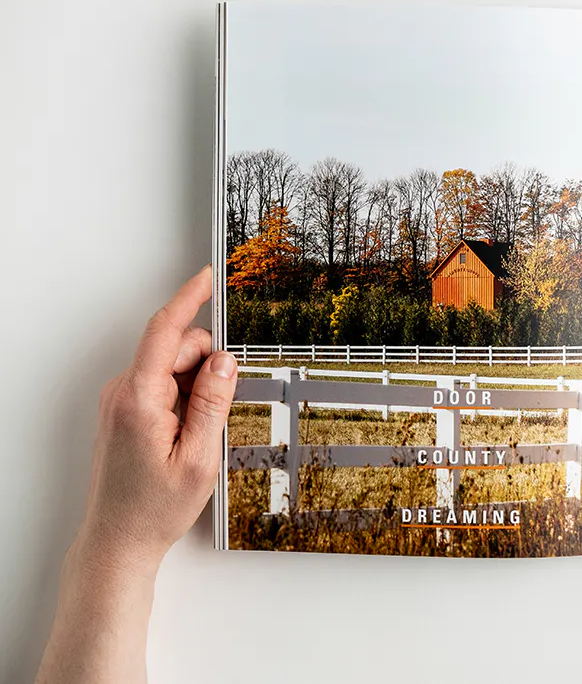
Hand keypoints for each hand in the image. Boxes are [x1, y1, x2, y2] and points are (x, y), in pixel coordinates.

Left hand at [76, 265, 237, 577]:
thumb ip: (213, 402)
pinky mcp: (124, 411)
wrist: (118, 541)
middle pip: (175, 348)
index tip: (208, 277)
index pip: (165, 332)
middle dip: (208, 363)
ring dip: (196, 385)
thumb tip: (225, 359)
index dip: (188, 299)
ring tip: (202, 431)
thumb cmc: (154, 508)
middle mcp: (123, 393)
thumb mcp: (199, 457)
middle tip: (226, 403)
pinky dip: (184, 396)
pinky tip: (191, 431)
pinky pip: (162, 385)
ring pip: (171, 367)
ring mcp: (121, 401)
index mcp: (140, 399)